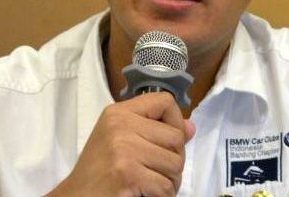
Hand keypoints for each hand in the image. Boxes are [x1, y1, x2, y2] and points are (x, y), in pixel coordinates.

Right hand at [47, 92, 194, 196]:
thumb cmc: (97, 172)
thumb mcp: (120, 141)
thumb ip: (155, 131)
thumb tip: (190, 127)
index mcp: (118, 112)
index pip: (165, 101)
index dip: (176, 122)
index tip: (166, 141)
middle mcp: (120, 124)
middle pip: (176, 137)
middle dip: (173, 160)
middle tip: (155, 172)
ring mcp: (124, 148)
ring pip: (175, 163)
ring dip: (169, 181)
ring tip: (150, 183)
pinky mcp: (128, 173)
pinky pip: (166, 186)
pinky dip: (162, 195)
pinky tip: (146, 194)